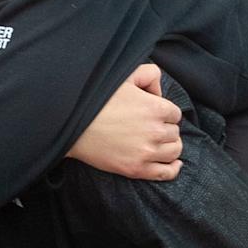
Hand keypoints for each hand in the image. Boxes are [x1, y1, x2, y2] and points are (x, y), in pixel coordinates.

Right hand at [66, 63, 183, 180]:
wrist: (73, 125)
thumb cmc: (97, 99)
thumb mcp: (125, 76)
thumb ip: (149, 74)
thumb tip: (159, 92)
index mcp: (156, 108)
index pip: (175, 113)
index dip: (164, 113)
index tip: (152, 114)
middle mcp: (156, 131)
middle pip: (175, 132)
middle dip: (165, 128)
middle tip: (149, 126)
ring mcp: (146, 152)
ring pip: (174, 151)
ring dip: (169, 145)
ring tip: (157, 142)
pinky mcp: (136, 169)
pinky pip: (166, 172)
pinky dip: (173, 168)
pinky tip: (173, 163)